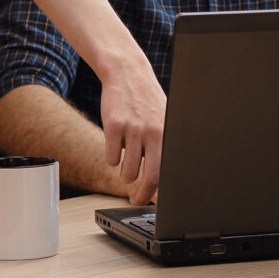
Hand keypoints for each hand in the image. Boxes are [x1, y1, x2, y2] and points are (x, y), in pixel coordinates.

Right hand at [96, 58, 168, 203]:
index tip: (156, 203)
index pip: (168, 172)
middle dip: (142, 196)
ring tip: (127, 166)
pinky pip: (110, 159)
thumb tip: (166, 180)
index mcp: (168, 134)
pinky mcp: (113, 126)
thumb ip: (165, 146)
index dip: (162, 192)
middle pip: (149, 178)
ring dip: (125, 175)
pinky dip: (111, 159)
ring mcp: (133, 130)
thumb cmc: (147, 101)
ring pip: (127, 172)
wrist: (128, 74)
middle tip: (137, 200)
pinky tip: (116, 146)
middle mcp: (154, 133)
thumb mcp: (165, 121)